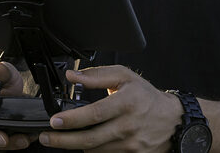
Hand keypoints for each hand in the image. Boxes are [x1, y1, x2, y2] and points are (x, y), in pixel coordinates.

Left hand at [35, 66, 180, 151]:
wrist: (173, 120)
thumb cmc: (146, 97)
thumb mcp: (125, 77)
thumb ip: (97, 75)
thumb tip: (72, 76)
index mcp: (126, 103)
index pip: (95, 114)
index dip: (72, 120)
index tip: (55, 121)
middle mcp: (129, 126)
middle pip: (91, 139)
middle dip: (64, 141)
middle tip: (46, 138)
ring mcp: (131, 144)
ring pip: (96, 150)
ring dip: (76, 146)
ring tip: (61, 139)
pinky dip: (92, 150)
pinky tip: (83, 143)